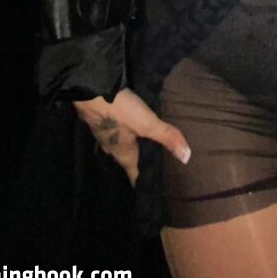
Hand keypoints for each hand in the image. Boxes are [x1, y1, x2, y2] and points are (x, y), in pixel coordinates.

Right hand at [72, 87, 190, 186]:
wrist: (89, 88)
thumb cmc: (119, 110)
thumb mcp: (146, 123)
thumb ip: (166, 137)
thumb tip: (187, 158)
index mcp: (124, 155)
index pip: (134, 176)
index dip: (144, 182)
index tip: (154, 189)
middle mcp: (112, 149)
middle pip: (128, 160)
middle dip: (140, 162)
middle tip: (156, 162)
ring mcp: (103, 134)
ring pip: (120, 144)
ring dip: (131, 145)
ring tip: (146, 142)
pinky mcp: (99, 119)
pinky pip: (114, 131)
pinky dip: (124, 131)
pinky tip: (129, 124)